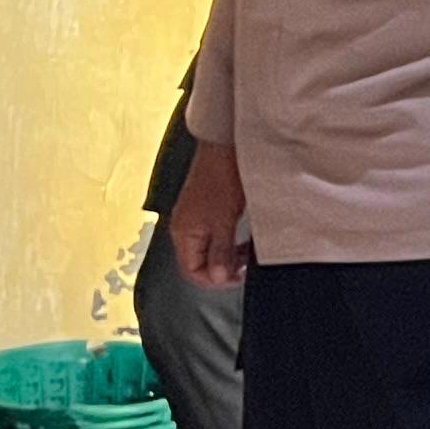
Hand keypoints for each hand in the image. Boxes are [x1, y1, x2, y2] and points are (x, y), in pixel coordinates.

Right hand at [166, 139, 249, 287]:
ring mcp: (194, 218)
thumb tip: (217, 278)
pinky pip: (214, 235)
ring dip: (227, 256)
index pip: (192, 271)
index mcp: (183, 233)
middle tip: (245, 266)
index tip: (238, 276)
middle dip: (222, 268)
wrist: (224, 148)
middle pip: (199, 262)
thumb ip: (220, 252)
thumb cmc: (222, 180)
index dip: (215, 280)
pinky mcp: (205, 209)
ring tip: (247, 253)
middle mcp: (184, 228)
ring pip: (209, 249)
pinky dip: (229, 241)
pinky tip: (243, 239)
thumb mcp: (224, 221)